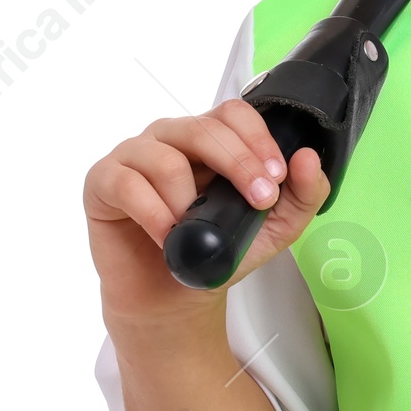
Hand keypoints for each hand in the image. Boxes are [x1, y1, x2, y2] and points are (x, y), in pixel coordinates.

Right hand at [84, 100, 329, 327]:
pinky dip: (154, 214)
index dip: (257, 139)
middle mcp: (171, 138)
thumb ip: (302, 195)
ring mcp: (134, 156)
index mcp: (210, 139)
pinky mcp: (102, 181)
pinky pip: (127, 184)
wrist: (173, 295)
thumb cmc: (218, 251)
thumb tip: (307, 158)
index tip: (275, 178)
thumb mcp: (276, 228)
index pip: (234, 114)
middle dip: (239, 164)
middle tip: (256, 201)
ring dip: (189, 200)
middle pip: (204, 129)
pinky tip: (168, 238)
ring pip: (166, 158)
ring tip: (196, 230)